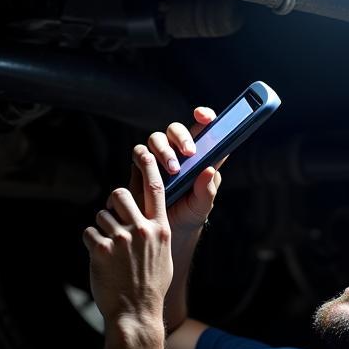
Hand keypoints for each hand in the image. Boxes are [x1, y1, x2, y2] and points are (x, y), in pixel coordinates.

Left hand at [82, 148, 172, 331]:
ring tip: (110, 252)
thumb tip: (145, 217)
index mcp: (159, 229)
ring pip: (102, 215)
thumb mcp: (163, 256)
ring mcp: (121, 239)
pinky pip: (89, 233)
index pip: (155, 188)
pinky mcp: (101, 250)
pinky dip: (91, 244)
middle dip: (113, 202)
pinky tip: (100, 260)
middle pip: (120, 194)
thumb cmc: (150, 286)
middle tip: (112, 218)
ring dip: (101, 229)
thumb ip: (155, 232)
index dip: (149, 166)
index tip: (144, 150)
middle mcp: (142, 230)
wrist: (136, 313)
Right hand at [132, 106, 223, 236]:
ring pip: (156, 139)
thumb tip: (209, 170)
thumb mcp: (202, 206)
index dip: (204, 116)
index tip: (205, 117)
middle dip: (182, 137)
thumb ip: (207, 190)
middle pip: (175, 130)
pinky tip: (150, 174)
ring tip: (172, 170)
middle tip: (189, 153)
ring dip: (164, 150)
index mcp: (199, 156)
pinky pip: (139, 153)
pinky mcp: (140, 166)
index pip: (203, 128)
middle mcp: (177, 152)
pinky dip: (144, 160)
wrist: (165, 231)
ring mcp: (157, 157)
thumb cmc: (190, 215)